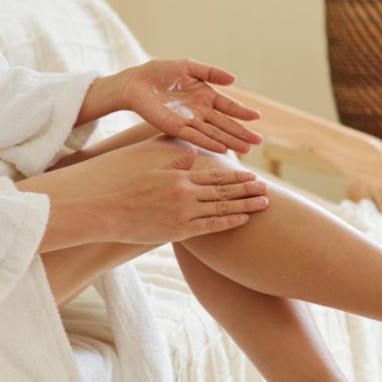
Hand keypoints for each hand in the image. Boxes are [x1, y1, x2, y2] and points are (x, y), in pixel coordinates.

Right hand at [109, 145, 269, 243]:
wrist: (114, 214)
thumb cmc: (132, 193)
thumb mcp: (155, 173)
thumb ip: (177, 163)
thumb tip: (194, 151)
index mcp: (180, 177)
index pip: (215, 175)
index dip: (236, 176)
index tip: (252, 175)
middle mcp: (186, 192)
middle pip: (224, 190)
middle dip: (247, 189)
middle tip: (267, 187)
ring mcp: (185, 211)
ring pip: (222, 207)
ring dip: (245, 204)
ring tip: (264, 203)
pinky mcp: (181, 230)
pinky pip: (210, 225)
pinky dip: (229, 222)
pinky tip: (245, 219)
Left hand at [122, 59, 262, 153]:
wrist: (136, 82)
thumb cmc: (161, 72)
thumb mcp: (189, 67)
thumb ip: (210, 72)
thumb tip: (234, 79)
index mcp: (206, 95)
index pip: (228, 106)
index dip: (242, 112)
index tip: (256, 117)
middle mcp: (201, 111)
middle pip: (225, 124)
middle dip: (241, 133)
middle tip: (258, 142)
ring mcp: (189, 121)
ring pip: (214, 133)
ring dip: (229, 141)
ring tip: (246, 149)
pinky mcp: (176, 128)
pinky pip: (195, 136)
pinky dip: (208, 142)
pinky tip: (222, 149)